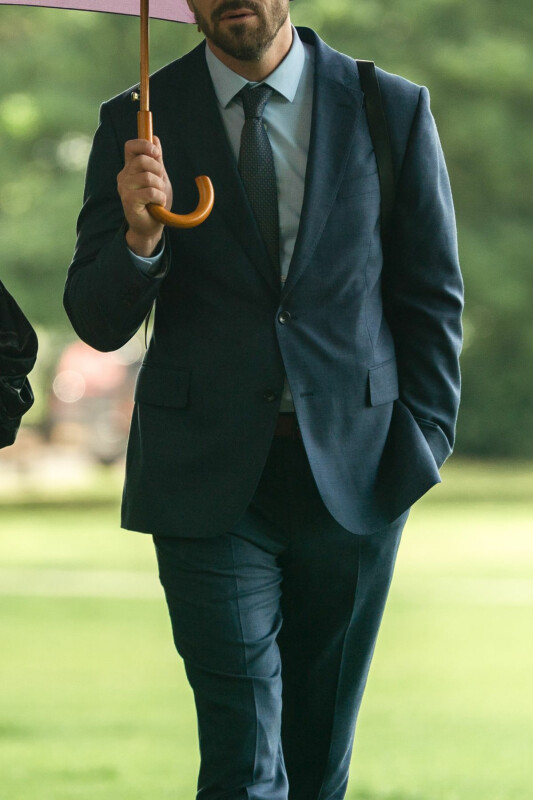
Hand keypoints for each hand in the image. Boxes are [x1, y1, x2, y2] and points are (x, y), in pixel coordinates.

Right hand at [117, 136, 172, 256]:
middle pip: (142, 161)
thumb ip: (156, 160)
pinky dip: (159, 198)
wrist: (150, 227)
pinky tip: (158, 204)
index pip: (131, 147)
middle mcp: (124, 176)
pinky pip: (150, 192)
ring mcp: (124, 189)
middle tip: (161, 183)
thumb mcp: (159, 178)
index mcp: (130, 168)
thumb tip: (154, 138)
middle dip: (158, 170)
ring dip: (160, 187)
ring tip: (159, 197)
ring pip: (147, 177)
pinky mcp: (128, 201)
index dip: (144, 145)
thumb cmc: (154, 202)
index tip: (156, 152)